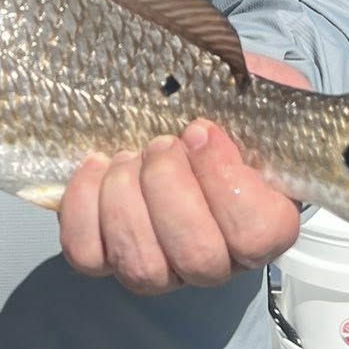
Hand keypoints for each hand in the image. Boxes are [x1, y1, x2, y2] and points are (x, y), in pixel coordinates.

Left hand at [58, 54, 308, 293]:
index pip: (257, 234)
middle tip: (160, 142)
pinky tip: (95, 167)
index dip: (224, 183)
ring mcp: (163, 267)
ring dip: (125, 200)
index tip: (201, 130)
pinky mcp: (111, 258)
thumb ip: (255, 91)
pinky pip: (89, 255)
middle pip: (197, 256)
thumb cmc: (214, 111)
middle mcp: (217, 260)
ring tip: (126, 155)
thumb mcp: (248, 90)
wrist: (170, 120)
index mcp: (264, 223)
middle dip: (169, 188)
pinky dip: (84, 209)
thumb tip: (241, 80)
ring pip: (143, 267)